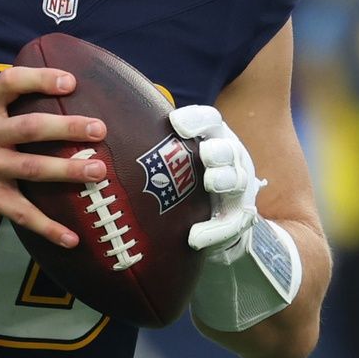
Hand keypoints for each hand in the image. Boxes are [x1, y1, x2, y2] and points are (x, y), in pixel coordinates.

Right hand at [0, 67, 106, 247]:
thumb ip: (4, 100)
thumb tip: (54, 87)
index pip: (11, 82)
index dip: (42, 79)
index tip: (71, 82)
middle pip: (31, 127)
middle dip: (69, 128)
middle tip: (99, 129)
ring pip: (33, 168)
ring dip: (68, 170)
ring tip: (98, 172)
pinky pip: (22, 213)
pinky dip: (48, 228)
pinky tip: (72, 238)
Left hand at [168, 104, 262, 253]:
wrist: (218, 215)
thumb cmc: (190, 175)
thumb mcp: (180, 156)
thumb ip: (160, 147)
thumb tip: (120, 132)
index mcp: (214, 137)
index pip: (210, 120)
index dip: (197, 120)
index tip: (176, 123)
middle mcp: (230, 157)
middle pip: (227, 149)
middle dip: (217, 150)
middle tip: (205, 153)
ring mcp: (238, 185)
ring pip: (236, 179)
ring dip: (223, 179)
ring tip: (210, 182)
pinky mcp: (239, 215)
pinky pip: (231, 223)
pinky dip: (214, 230)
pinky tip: (195, 237)